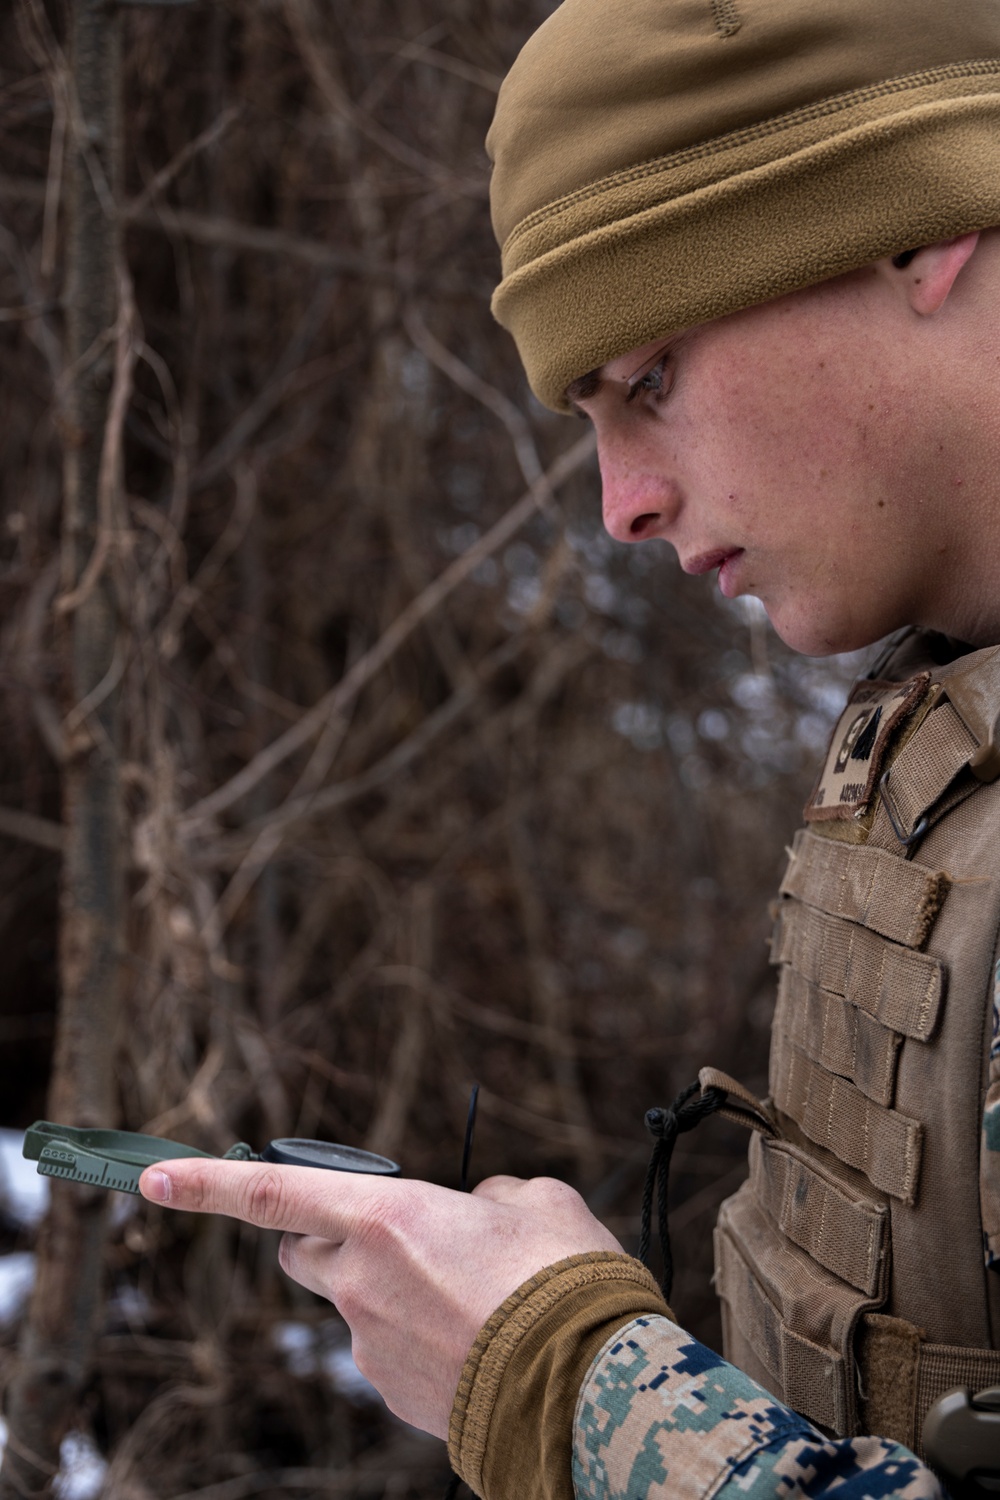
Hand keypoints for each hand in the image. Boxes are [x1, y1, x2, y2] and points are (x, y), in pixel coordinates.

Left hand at [139, 1161, 621, 1437]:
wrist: (587, 1388)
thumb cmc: (563, 1279)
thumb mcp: (539, 1199)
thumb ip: (492, 1192)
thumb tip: (479, 1205)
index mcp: (385, 1217)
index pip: (271, 1193)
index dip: (206, 1182)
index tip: (155, 1179)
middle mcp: (360, 1280)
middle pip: (302, 1252)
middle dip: (325, 1237)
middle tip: (391, 1235)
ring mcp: (370, 1344)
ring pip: (354, 1303)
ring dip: (389, 1292)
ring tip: (472, 1299)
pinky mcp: (391, 1393)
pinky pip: (387, 1350)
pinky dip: (417, 1339)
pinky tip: (476, 1340)